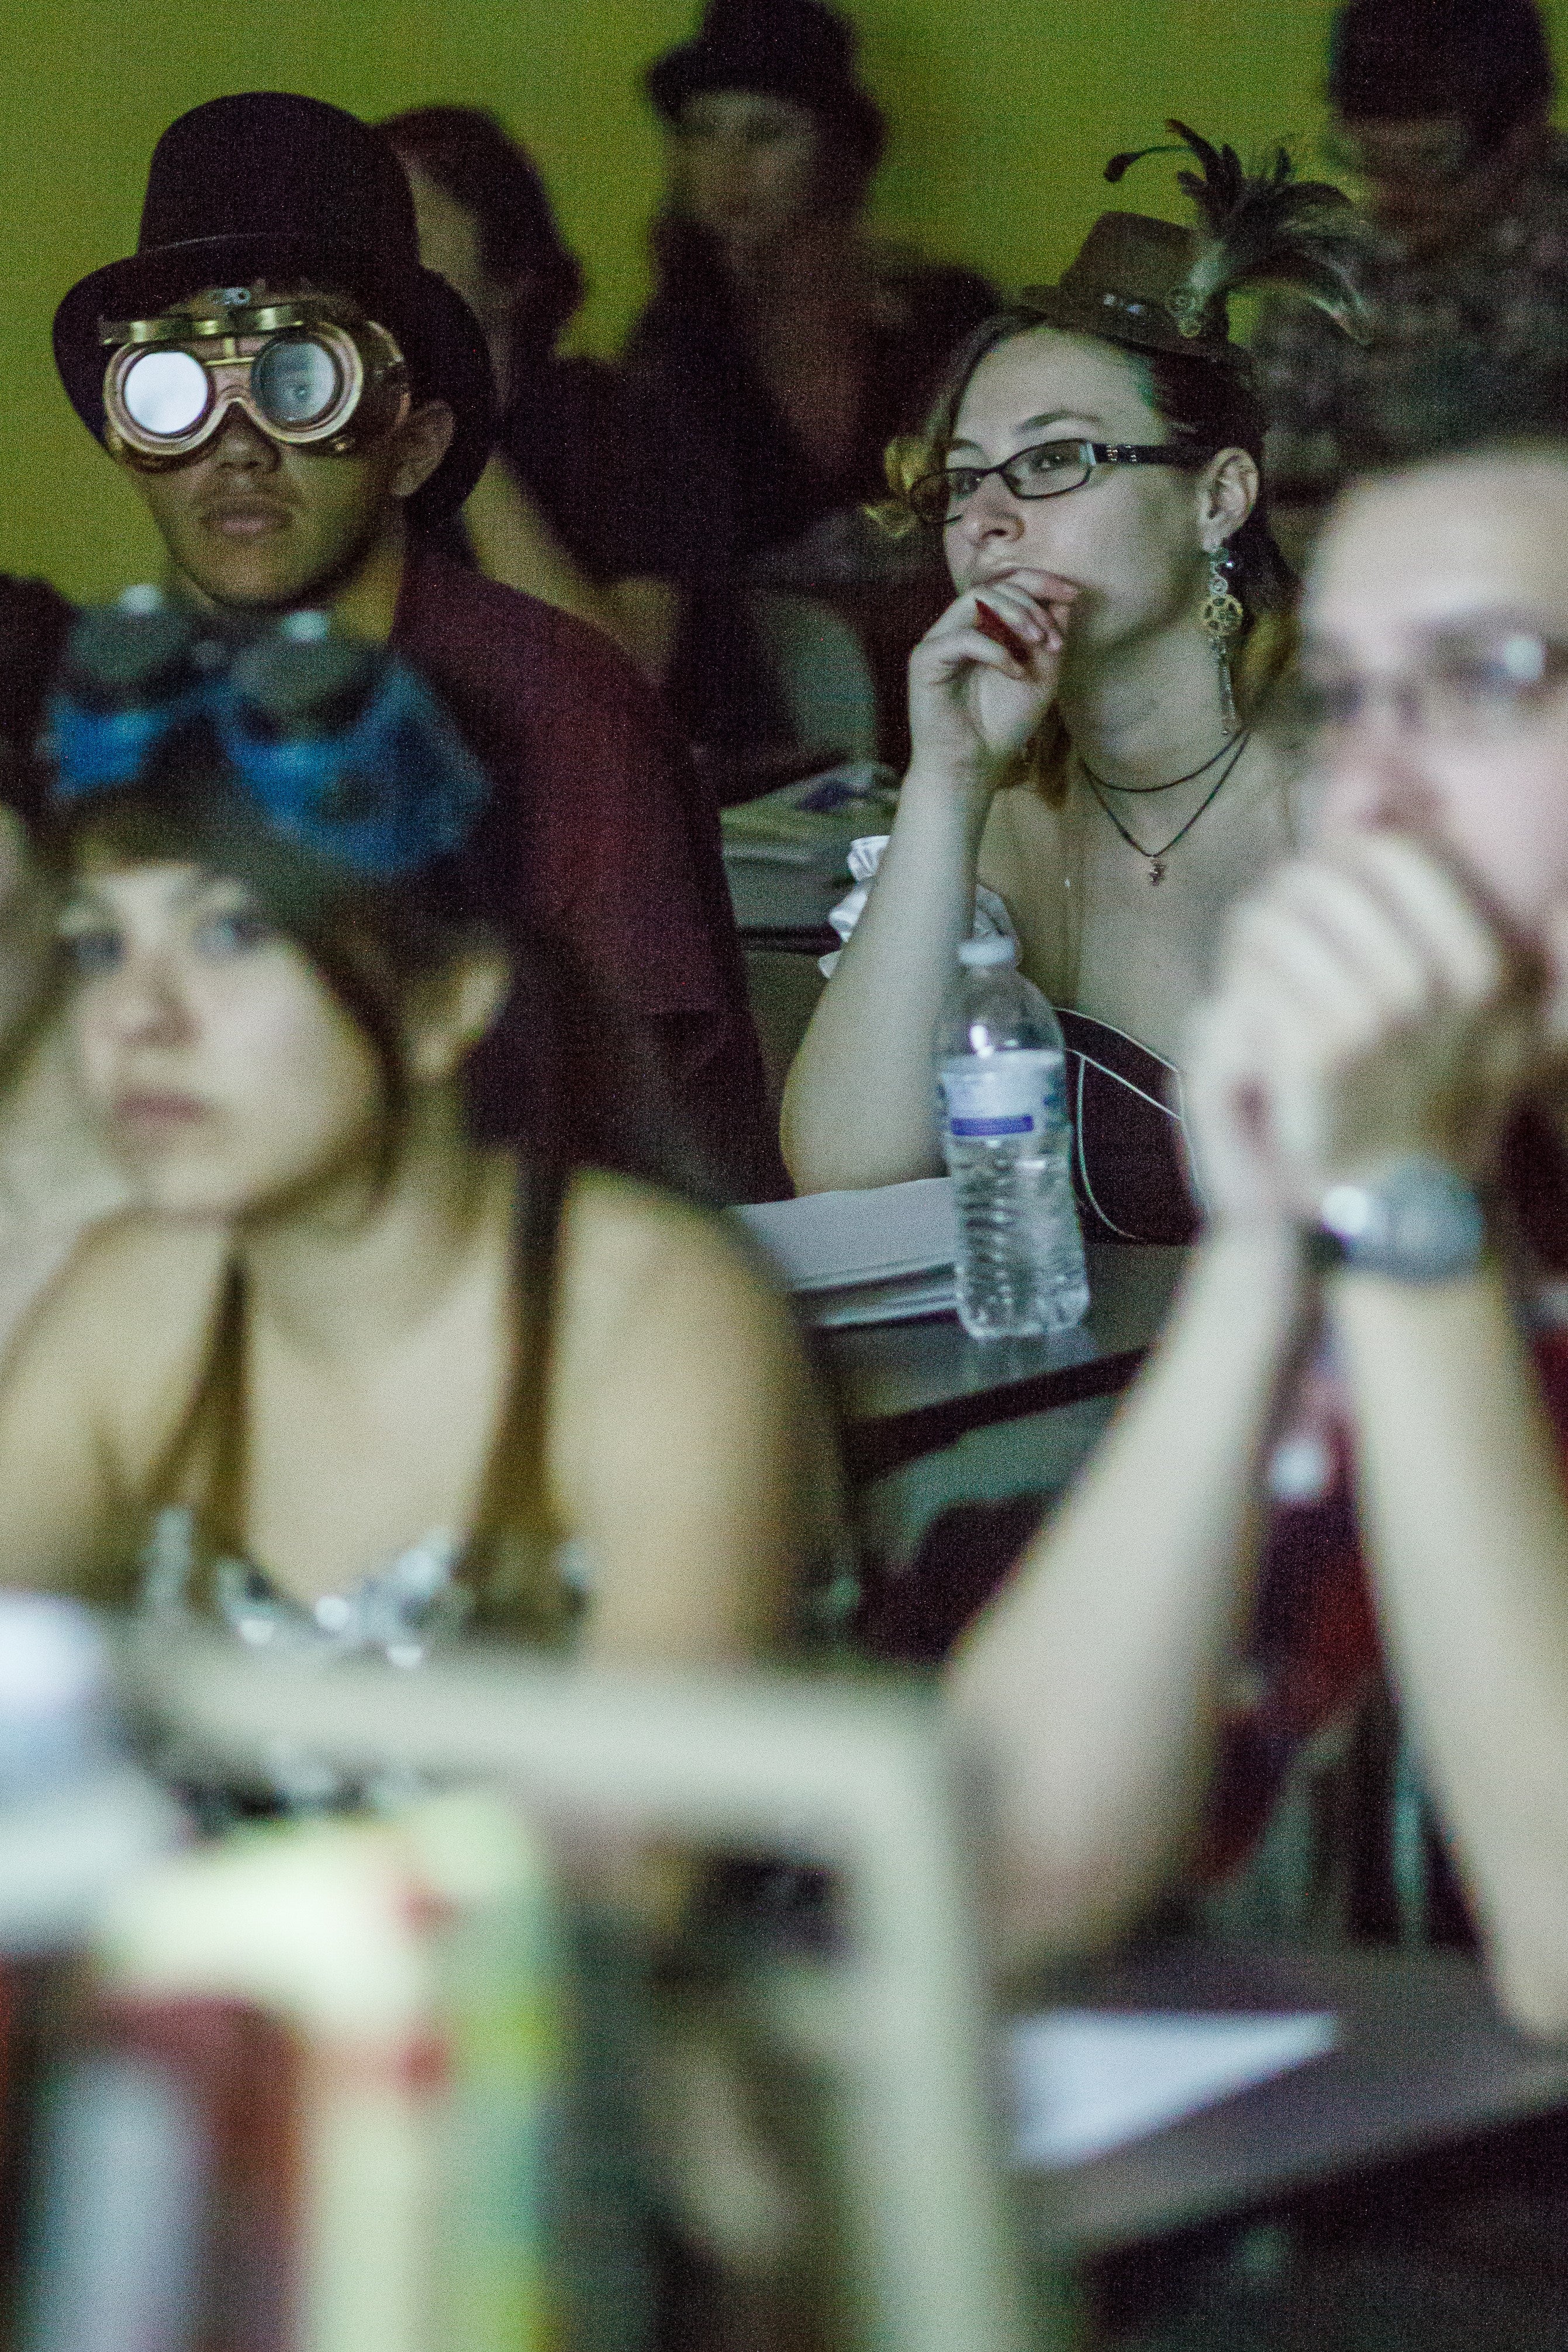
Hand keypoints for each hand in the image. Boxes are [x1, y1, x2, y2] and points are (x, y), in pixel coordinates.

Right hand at [906, 572, 1076, 786]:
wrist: (974, 767)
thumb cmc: (1003, 725)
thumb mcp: (1043, 677)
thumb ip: (1051, 638)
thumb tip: (1063, 600)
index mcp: (983, 628)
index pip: (1008, 585)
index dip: (1041, 582)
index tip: (1072, 594)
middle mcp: (958, 628)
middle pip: (993, 586)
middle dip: (1031, 605)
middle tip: (1052, 638)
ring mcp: (939, 642)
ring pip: (974, 600)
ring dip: (1014, 615)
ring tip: (1038, 643)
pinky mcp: (925, 661)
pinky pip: (962, 638)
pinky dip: (996, 651)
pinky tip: (1016, 673)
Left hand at [1185, 833, 1551, 1225]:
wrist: (1404, 1201)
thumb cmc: (1447, 1106)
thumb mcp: (1517, 1035)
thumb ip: (1520, 961)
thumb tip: (1536, 890)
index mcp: (1485, 970)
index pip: (1399, 858)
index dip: (1350, 852)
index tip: (1329, 871)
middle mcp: (1435, 989)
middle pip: (1332, 884)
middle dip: (1292, 883)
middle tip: (1272, 899)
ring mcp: (1376, 1020)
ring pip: (1286, 924)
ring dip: (1257, 924)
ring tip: (1249, 936)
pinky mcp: (1318, 1054)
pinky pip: (1262, 977)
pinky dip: (1244, 972)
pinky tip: (1241, 983)